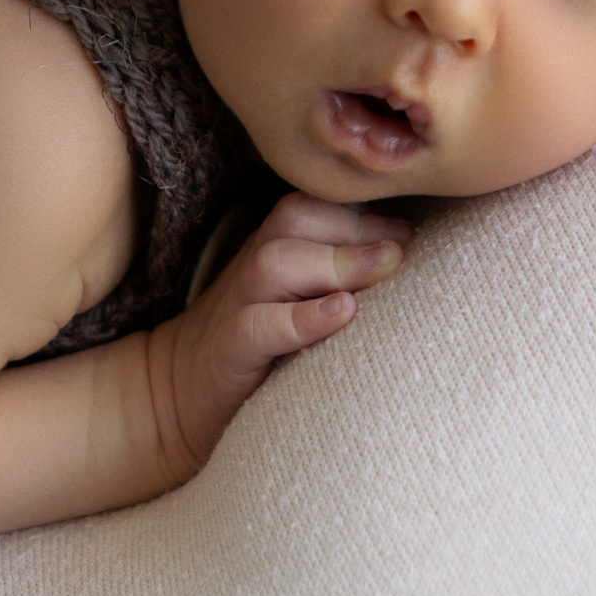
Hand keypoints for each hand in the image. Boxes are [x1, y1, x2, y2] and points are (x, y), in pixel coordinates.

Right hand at [145, 194, 412, 480]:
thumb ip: (345, 276)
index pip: (319, 205)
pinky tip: (342, 314)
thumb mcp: (303, 299)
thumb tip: (415, 261)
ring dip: (335, 262)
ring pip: (278, 260)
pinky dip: (303, 318)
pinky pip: (262, 323)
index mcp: (277, 245)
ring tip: (385, 270)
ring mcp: (240, 302)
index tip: (414, 234)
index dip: (368, 212)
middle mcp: (257, 263)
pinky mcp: (231, 346)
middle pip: (298, 217)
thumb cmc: (266, 342)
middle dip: (356, 227)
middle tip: (405, 250)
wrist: (180, 390)